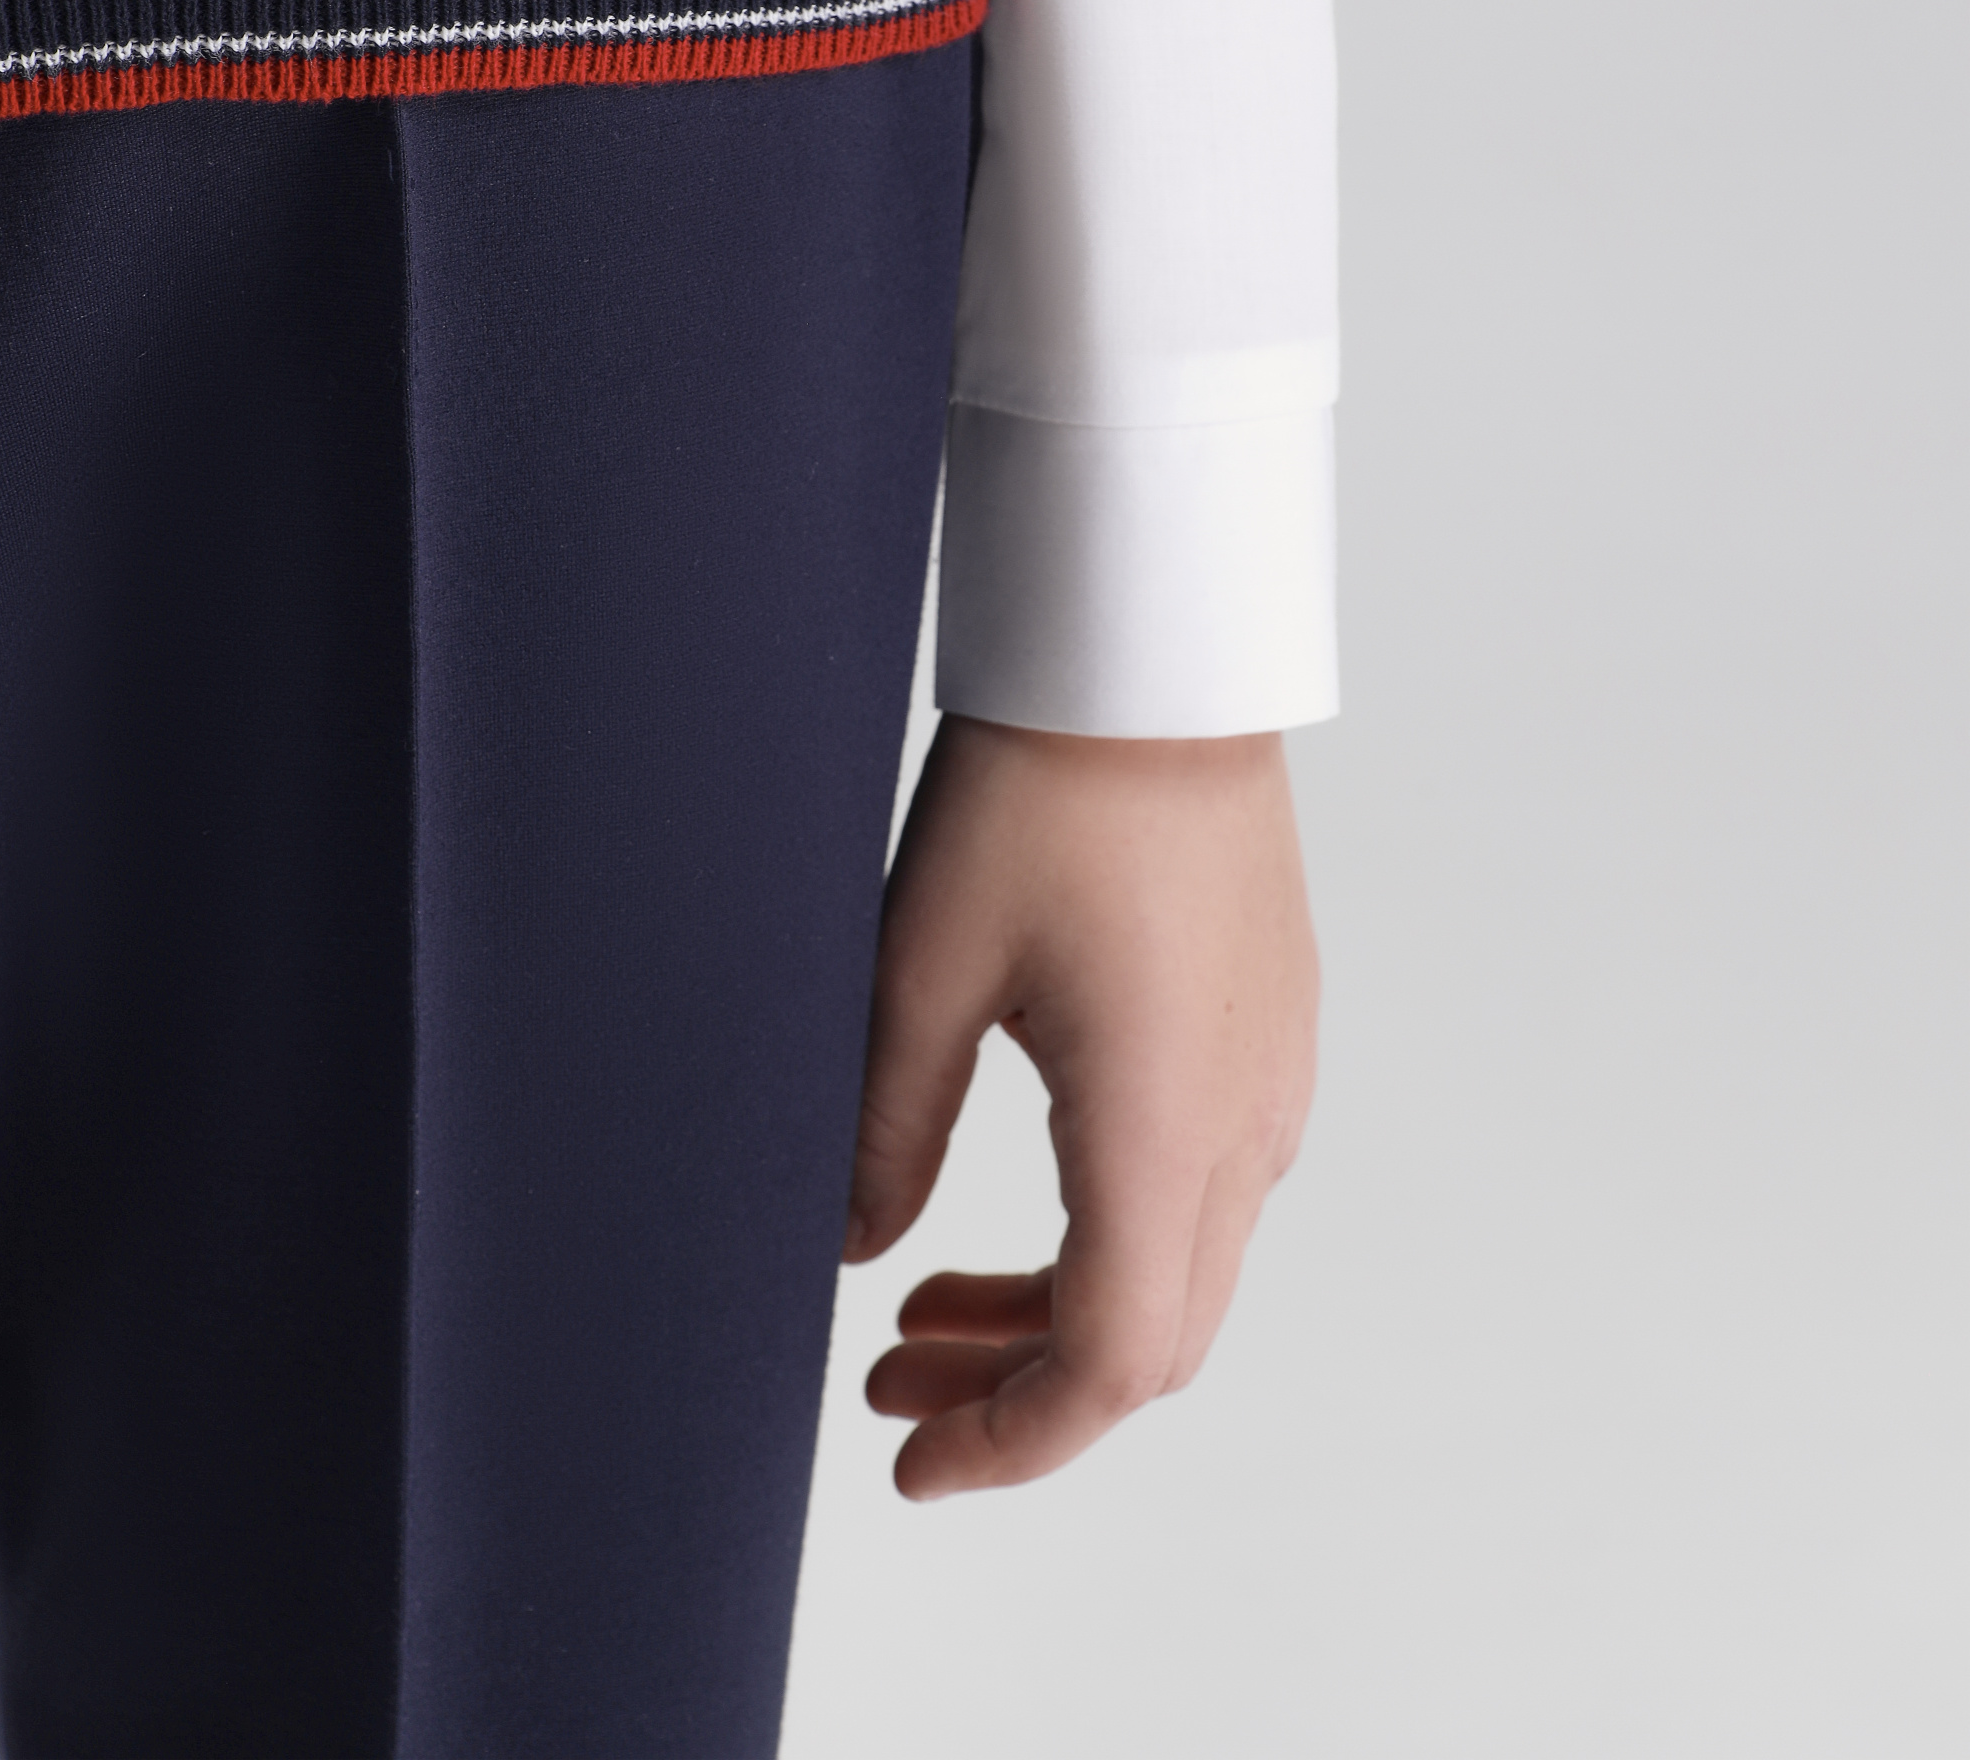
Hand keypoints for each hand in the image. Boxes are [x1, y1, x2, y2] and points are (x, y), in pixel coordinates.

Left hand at [843, 714, 1318, 1499]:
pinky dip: (1114, 1233)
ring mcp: (1273, 1072)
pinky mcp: (1271, 1022)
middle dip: (1021, 1390)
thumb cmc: (1044, 789)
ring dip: (1062, 1310)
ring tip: (923, 1298)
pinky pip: (1211, 1185)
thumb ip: (882, 1129)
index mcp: (1159, 1127)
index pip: (1108, 1365)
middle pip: (1155, 1339)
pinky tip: (1022, 1189)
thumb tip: (848, 1254)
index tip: (908, 1463)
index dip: (1011, 1445)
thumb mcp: (920, 965)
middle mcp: (1242, 1122)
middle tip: (892, 1384)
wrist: (1158, 658)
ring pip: (1186, 1267)